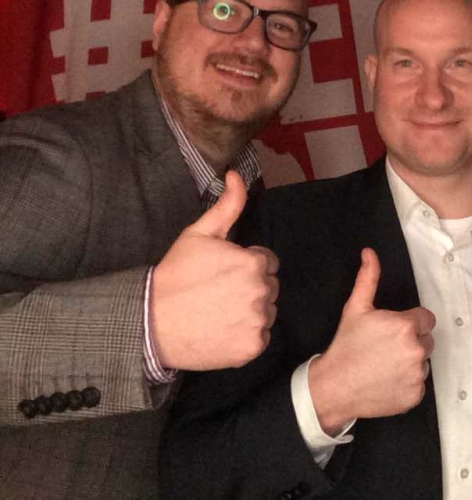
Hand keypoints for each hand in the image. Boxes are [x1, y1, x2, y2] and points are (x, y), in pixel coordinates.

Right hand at [151, 171, 278, 369]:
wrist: (150, 322)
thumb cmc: (176, 275)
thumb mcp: (199, 234)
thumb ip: (227, 205)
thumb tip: (238, 175)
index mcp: (254, 264)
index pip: (266, 263)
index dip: (245, 266)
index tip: (223, 274)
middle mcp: (261, 293)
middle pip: (269, 288)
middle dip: (250, 288)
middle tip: (218, 294)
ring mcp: (257, 322)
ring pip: (266, 312)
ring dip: (250, 312)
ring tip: (218, 312)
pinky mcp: (251, 348)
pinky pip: (260, 338)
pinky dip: (245, 336)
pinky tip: (221, 330)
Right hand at [308, 248, 434, 432]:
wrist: (335, 387)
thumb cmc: (346, 346)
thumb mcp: (356, 308)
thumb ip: (368, 279)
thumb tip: (370, 253)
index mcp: (406, 326)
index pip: (426, 319)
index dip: (412, 323)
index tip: (395, 330)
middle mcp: (416, 350)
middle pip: (427, 340)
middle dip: (412, 341)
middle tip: (387, 348)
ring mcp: (417, 374)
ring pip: (424, 362)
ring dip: (411, 362)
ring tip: (386, 364)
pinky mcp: (415, 395)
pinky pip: (419, 383)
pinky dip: (408, 383)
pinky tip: (388, 381)